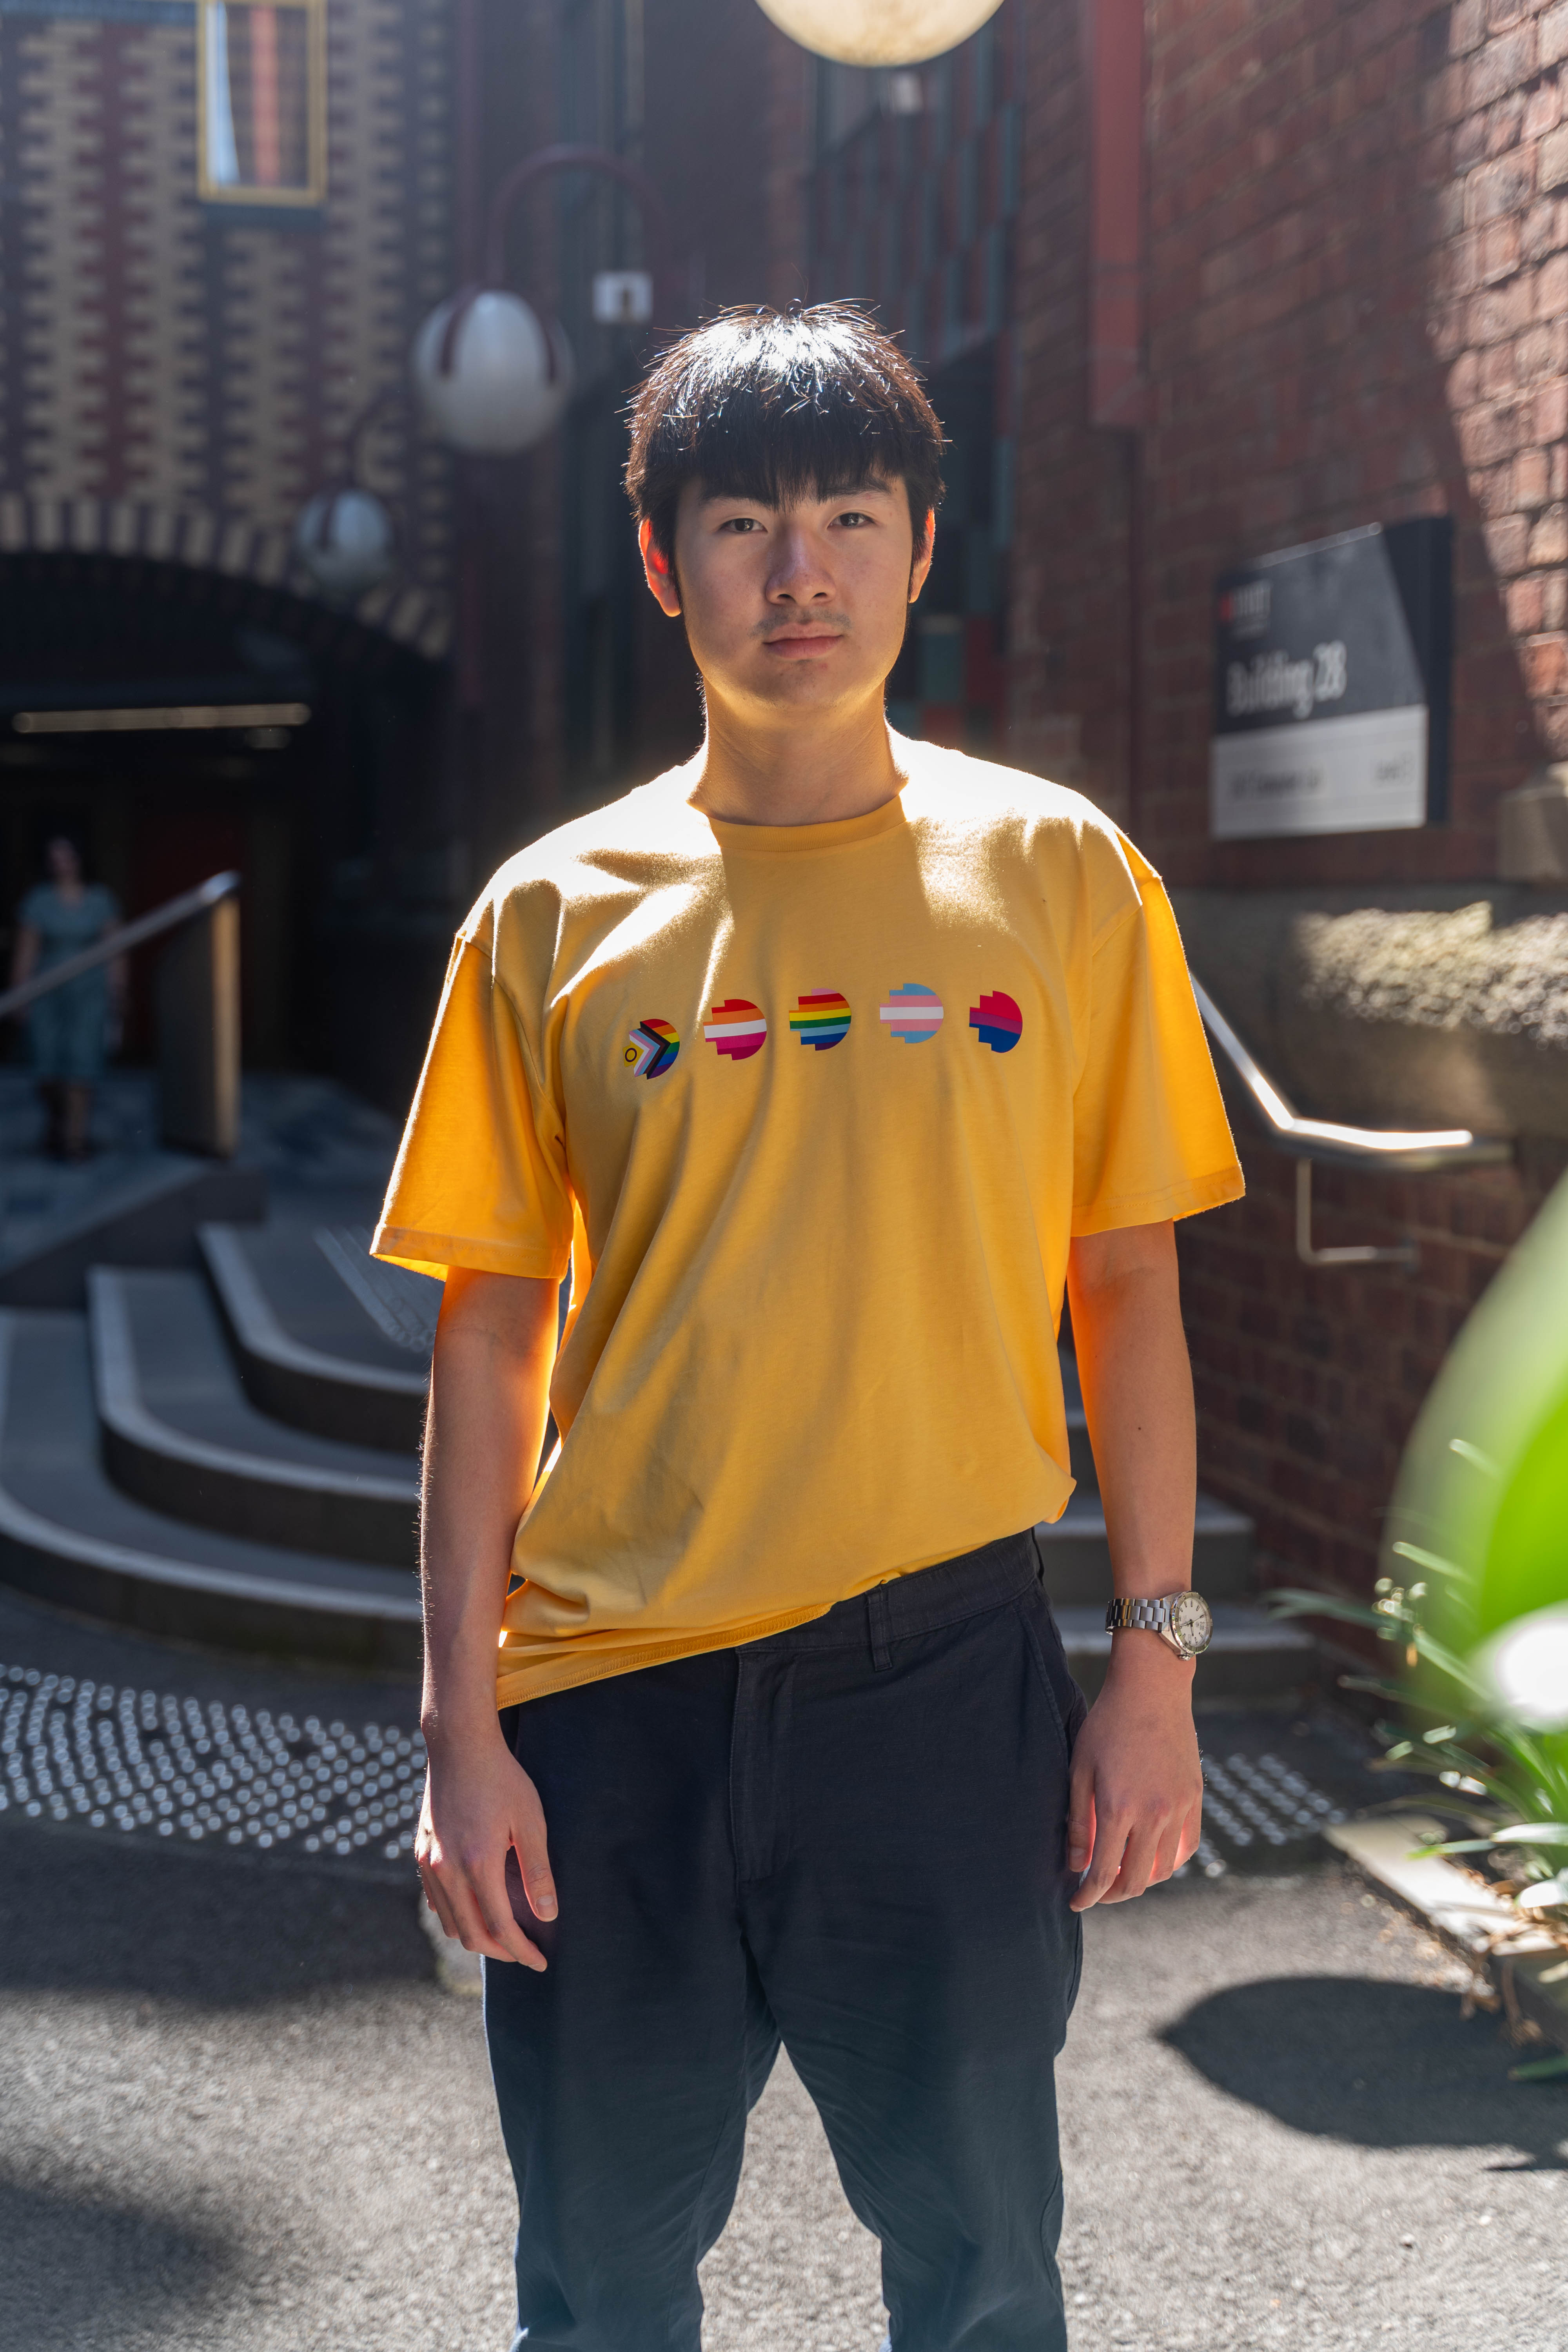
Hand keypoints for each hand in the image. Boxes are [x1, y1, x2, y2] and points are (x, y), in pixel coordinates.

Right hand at [417, 1721, 557, 1968]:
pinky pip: (436, 1900)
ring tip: (504, 1934)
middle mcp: (446, 1869)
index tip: (540, 1961)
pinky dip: (456, 1914)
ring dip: (477, 1936)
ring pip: (449, 1922)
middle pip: (471, 1934)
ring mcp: (429, 1862)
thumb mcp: (530, 1820)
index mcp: (476, 1863)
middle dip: (500, 1952)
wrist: (459, 1744)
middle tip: (525, 1952)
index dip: (521, 1951)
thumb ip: (538, 1871)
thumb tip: (548, 1915)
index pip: (500, 1928)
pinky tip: (476, 1908)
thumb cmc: (501, 1778)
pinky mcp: (421, 1852)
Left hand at [1067, 1638, 1202, 1909]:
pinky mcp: (1194, 1798)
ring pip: (1164, 1869)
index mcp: (1119, 1808)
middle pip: (1136, 1880)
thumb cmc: (1108, 1724)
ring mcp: (1178, 1808)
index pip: (1103, 1872)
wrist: (1151, 1689)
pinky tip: (1152, 1857)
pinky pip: (1187, 1846)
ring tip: (1122, 1875)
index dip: (1087, 1895)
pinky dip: (1170, 1862)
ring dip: (1142, 1881)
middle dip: (1113, 1895)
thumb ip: (1078, 1821)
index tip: (1076, 1903)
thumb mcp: (1080, 1768)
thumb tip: (1076, 1865)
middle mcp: (1153, 1814)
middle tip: (1097, 1892)